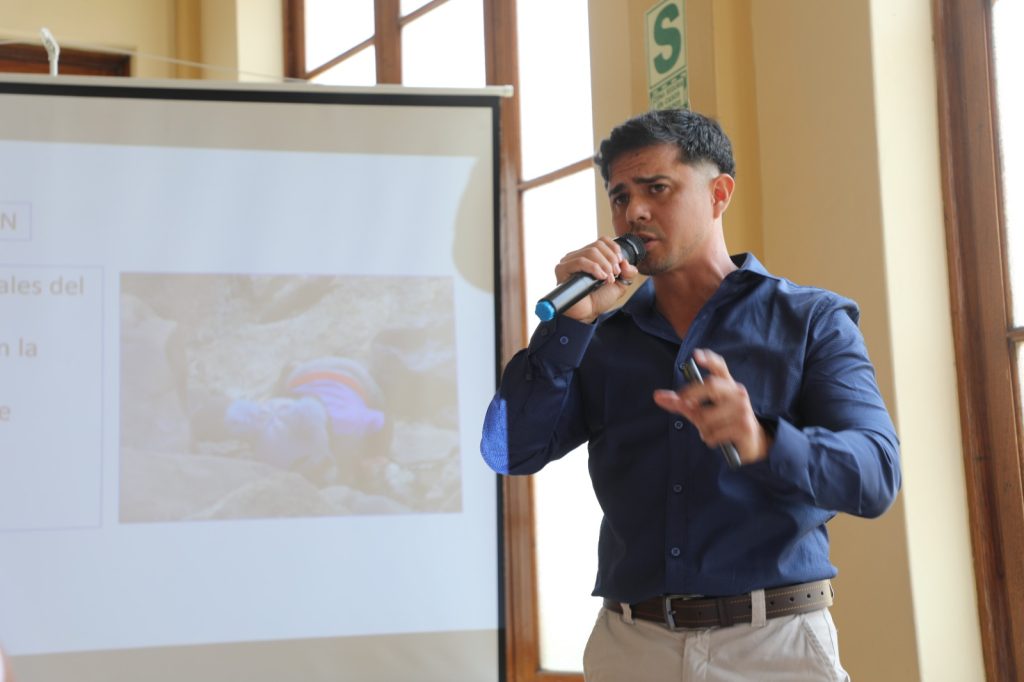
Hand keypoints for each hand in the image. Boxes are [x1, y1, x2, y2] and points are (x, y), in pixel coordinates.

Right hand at [554, 236, 639, 322]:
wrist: (587, 314)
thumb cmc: (598, 299)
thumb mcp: (620, 284)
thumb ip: (628, 273)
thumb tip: (626, 262)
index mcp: (590, 256)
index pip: (602, 240)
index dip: (614, 248)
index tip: (620, 262)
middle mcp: (578, 256)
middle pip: (597, 246)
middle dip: (611, 259)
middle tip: (616, 273)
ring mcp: (569, 262)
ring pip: (590, 252)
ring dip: (604, 265)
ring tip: (609, 278)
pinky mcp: (562, 269)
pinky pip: (579, 261)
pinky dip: (594, 268)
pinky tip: (600, 277)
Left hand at [652, 348, 771, 464]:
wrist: (752, 443)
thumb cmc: (723, 423)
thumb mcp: (702, 411)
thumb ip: (681, 403)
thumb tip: (657, 396)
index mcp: (727, 385)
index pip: (720, 367)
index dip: (709, 359)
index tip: (696, 354)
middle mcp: (737, 393)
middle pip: (710, 385)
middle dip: (692, 393)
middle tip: (681, 401)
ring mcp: (742, 409)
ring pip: (706, 416)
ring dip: (702, 428)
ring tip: (712, 431)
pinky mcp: (744, 426)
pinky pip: (713, 433)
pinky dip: (709, 439)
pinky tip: (720, 439)